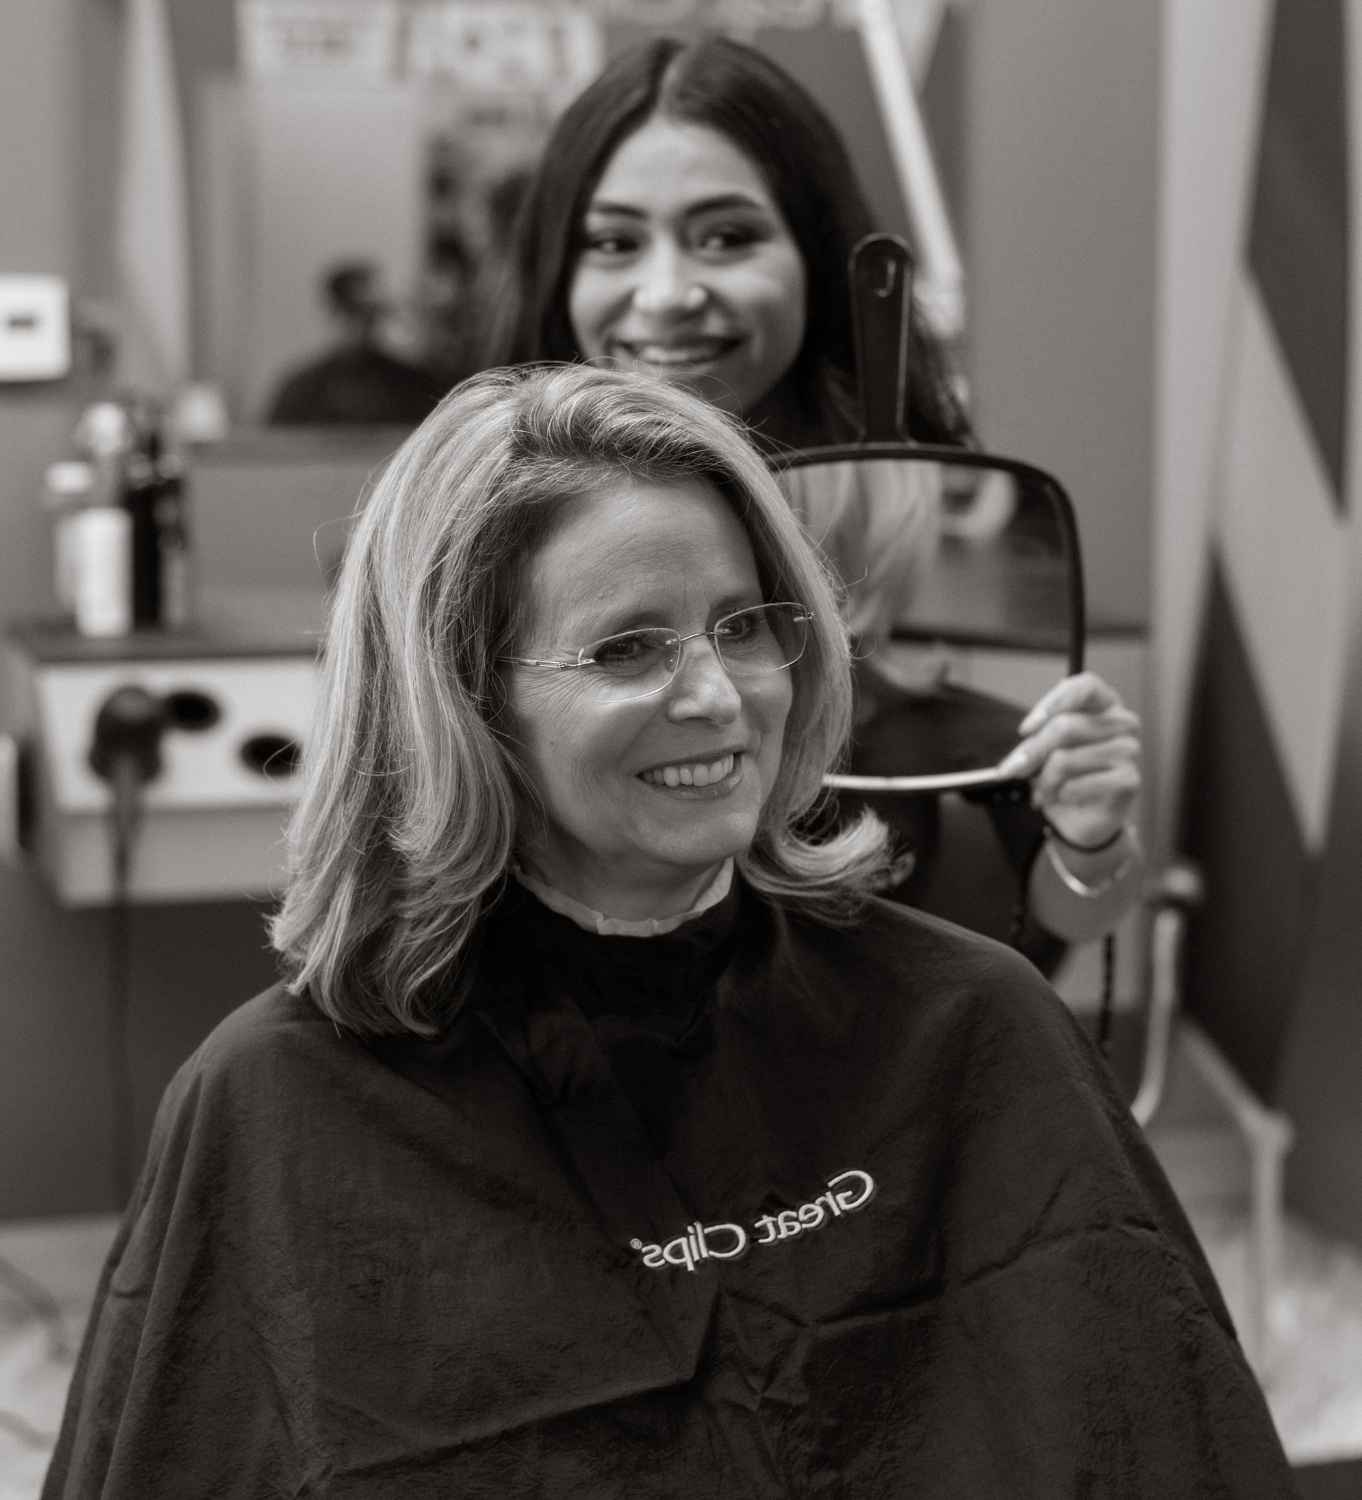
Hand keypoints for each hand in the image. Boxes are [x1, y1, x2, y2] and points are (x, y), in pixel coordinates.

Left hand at [997, 672, 1140, 848]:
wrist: (1084, 816)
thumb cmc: (1066, 775)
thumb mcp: (1045, 749)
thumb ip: (1036, 740)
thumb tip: (1021, 751)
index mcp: (1104, 703)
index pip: (1084, 686)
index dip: (1052, 703)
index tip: (1026, 729)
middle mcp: (1122, 722)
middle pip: (1065, 726)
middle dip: (1032, 752)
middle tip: (1013, 770)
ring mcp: (1129, 750)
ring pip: (1066, 759)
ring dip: (1044, 781)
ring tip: (1043, 791)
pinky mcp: (1129, 779)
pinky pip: (1079, 785)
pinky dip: (1061, 795)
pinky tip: (1062, 798)